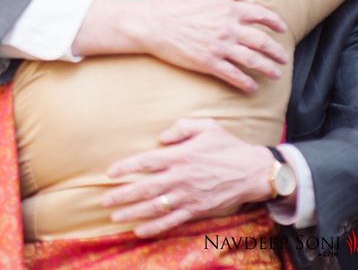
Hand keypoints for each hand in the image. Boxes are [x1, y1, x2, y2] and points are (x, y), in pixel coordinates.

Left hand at [102, 118, 275, 236]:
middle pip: (145, 188)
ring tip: (114, 217)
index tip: (109, 173)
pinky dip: (155, 227)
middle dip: (123, 195)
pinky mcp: (197, 210)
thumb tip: (162, 137)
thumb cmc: (228, 146)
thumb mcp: (206, 127)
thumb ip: (181, 127)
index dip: (126, 167)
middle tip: (104, 200)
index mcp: (180, 156)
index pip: (146, 162)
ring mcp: (188, 196)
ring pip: (155, 207)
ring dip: (133, 213)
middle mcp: (181, 178)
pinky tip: (140, 230)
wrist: (254, 172)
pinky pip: (172, 221)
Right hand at [130, 0, 287, 91]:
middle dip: (276, 52)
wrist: (151, 23)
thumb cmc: (172, 4)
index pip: (260, 15)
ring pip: (252, 60)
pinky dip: (245, 82)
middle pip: (262, 41)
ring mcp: (219, 46)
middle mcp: (228, 28)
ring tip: (275, 75)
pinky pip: (232, 75)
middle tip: (283, 59)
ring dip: (267, 69)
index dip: (275, 23)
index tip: (283, 30)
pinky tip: (251, 88)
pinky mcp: (208, 62)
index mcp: (228, 9)